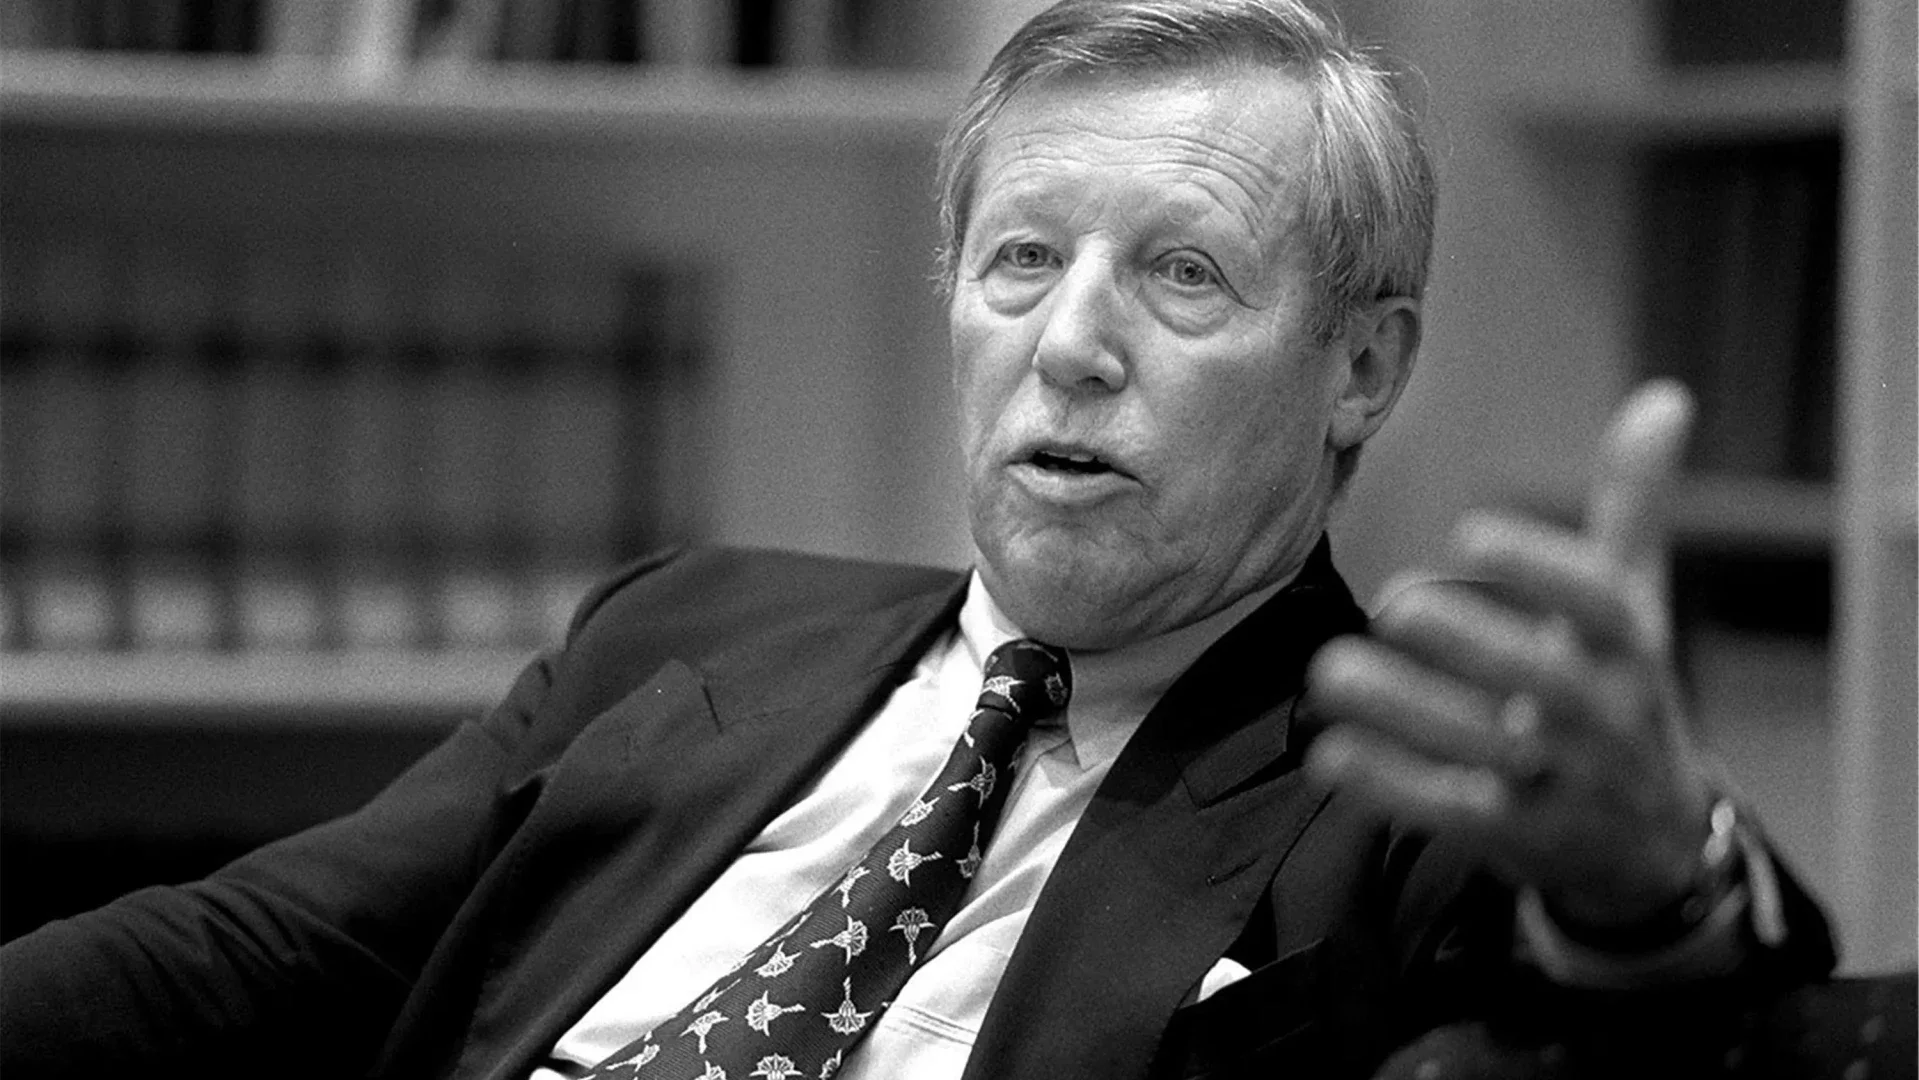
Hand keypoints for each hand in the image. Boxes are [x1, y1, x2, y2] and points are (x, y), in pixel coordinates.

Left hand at [1306, 380, 1714, 928]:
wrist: (1649, 842)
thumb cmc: (1622, 690)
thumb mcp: (1637, 603)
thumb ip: (1632, 506)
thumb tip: (1663, 395)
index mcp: (1629, 648)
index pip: (1599, 604)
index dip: (1541, 568)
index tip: (1470, 531)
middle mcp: (1602, 717)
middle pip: (1544, 684)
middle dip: (1471, 646)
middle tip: (1392, 605)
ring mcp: (1560, 783)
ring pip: (1486, 752)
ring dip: (1405, 715)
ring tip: (1328, 674)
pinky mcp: (1512, 837)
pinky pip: (1449, 815)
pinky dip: (1387, 787)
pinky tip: (1326, 754)